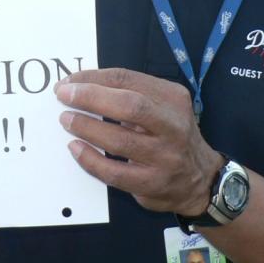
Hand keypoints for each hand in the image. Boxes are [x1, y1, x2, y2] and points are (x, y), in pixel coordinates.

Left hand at [55, 68, 223, 215]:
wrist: (199, 179)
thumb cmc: (171, 135)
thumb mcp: (163, 106)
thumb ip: (132, 93)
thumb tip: (83, 85)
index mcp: (172, 99)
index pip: (128, 79)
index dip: (93, 78)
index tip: (69, 81)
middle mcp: (172, 126)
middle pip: (129, 106)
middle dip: (90, 98)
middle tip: (64, 96)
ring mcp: (164, 157)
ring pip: (120, 141)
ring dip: (86, 128)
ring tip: (67, 120)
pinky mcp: (152, 184)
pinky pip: (114, 173)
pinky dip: (90, 159)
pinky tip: (75, 148)